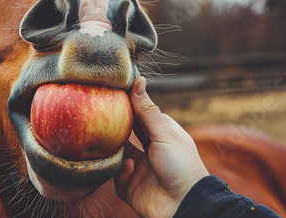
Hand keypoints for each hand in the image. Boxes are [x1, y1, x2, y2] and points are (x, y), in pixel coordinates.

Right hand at [115, 77, 208, 217]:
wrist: (184, 205)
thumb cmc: (181, 165)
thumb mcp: (164, 133)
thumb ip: (147, 110)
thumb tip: (138, 80)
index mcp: (160, 133)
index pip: (139, 115)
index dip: (126, 106)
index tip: (108, 95)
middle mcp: (148, 149)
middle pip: (125, 134)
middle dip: (114, 128)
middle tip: (101, 118)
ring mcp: (139, 168)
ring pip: (117, 154)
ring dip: (115, 151)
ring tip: (113, 145)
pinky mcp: (130, 185)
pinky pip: (116, 175)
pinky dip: (120, 171)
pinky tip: (130, 169)